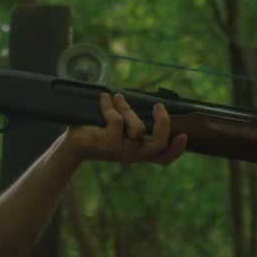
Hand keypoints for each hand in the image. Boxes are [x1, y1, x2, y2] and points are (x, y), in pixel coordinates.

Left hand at [61, 93, 187, 164]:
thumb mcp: (121, 128)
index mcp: (139, 152)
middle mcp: (133, 155)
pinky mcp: (109, 145)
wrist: (72, 145)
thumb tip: (152, 103)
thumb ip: (136, 121)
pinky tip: (103, 101)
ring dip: (126, 108)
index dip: (177, 149)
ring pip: (137, 128)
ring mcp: (121, 152)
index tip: (184, 135)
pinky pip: (117, 120)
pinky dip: (110, 106)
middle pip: (158, 144)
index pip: (164, 157)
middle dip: (163, 124)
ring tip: (116, 99)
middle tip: (159, 107)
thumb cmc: (98, 133)